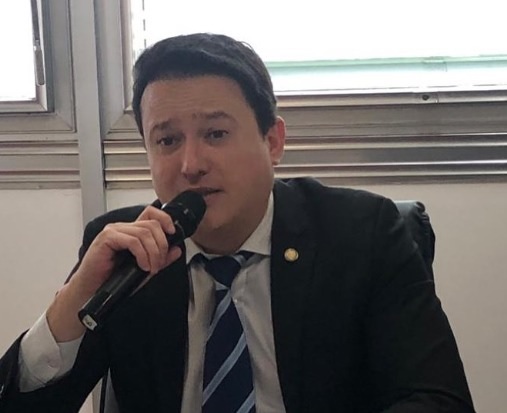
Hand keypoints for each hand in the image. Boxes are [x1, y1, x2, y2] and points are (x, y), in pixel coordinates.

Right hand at [47, 206, 182, 341]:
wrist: (91, 290)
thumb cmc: (113, 280)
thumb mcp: (144, 268)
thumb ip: (160, 258)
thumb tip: (176, 249)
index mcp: (131, 231)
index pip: (151, 214)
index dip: (165, 219)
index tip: (173, 234)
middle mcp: (123, 228)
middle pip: (152, 225)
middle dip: (161, 246)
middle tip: (159, 264)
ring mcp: (114, 231)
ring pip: (144, 233)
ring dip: (153, 253)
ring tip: (151, 268)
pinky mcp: (107, 239)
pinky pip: (133, 241)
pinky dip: (142, 255)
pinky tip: (142, 266)